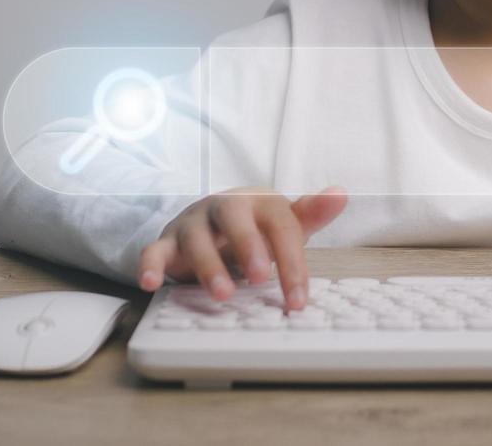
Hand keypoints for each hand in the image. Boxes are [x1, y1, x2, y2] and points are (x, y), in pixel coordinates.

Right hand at [136, 184, 346, 310]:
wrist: (214, 219)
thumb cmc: (256, 227)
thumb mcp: (285, 222)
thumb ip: (311, 213)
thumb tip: (341, 193)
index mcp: (259, 202)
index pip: (280, 225)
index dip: (291, 260)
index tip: (299, 298)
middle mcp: (224, 207)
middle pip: (234, 218)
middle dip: (248, 246)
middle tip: (260, 277)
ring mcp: (194, 223)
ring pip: (196, 237)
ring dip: (208, 265)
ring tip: (223, 295)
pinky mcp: (167, 241)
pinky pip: (154, 249)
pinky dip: (149, 264)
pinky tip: (150, 283)